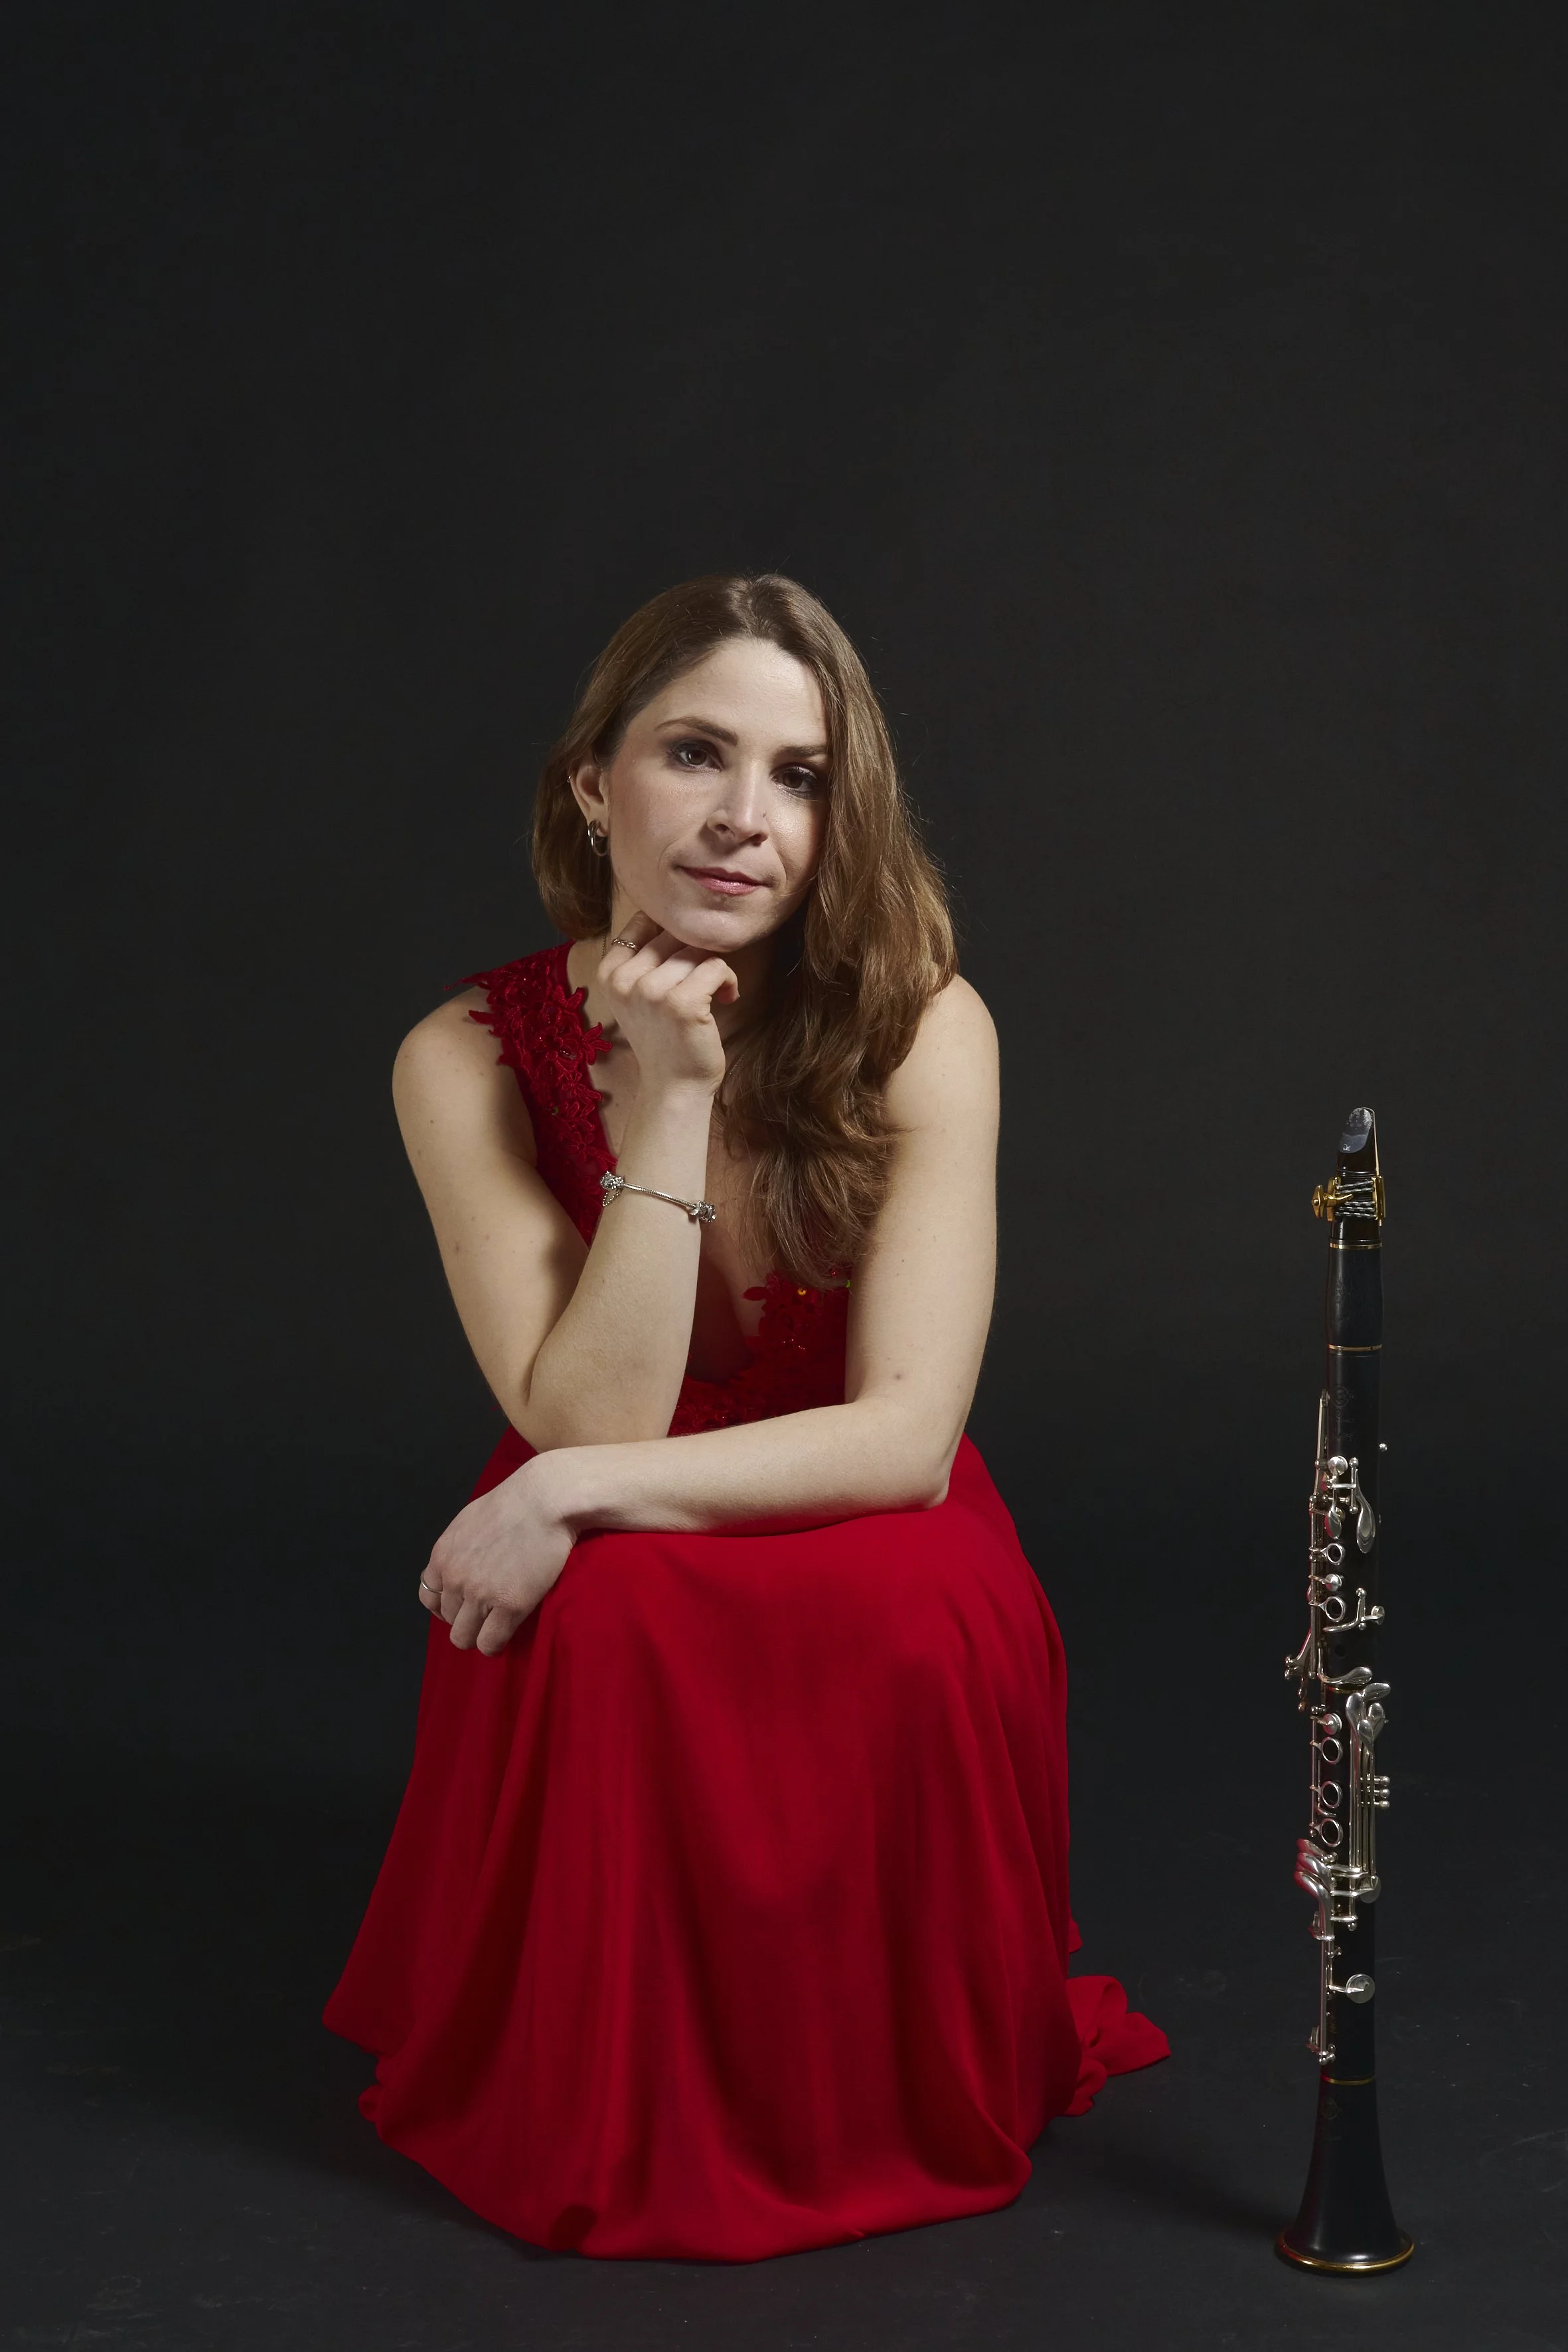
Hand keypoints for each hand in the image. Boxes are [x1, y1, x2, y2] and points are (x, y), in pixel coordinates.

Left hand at [417, 1456, 574, 1655]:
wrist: (546, 1499)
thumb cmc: (515, 1502)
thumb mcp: (469, 1521)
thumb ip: (458, 1548)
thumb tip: (460, 1565)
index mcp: (442, 1556)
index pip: (429, 1598)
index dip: (447, 1605)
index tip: (465, 1605)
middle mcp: (455, 1579)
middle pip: (448, 1620)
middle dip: (467, 1619)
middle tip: (489, 1611)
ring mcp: (480, 1594)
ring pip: (464, 1638)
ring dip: (480, 1634)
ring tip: (499, 1624)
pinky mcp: (509, 1605)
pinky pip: (490, 1643)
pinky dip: (496, 1644)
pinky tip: (508, 1632)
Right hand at [597, 913, 737, 1096]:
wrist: (673, 1086)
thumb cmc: (664, 1038)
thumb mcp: (640, 995)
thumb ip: (646, 957)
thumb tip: (679, 912)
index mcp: (609, 973)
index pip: (643, 921)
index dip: (673, 932)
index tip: (685, 957)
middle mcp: (625, 980)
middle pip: (673, 934)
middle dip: (696, 953)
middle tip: (706, 980)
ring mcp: (651, 991)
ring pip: (696, 950)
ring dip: (714, 969)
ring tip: (717, 993)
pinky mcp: (682, 1003)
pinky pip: (716, 966)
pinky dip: (729, 980)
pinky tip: (728, 998)